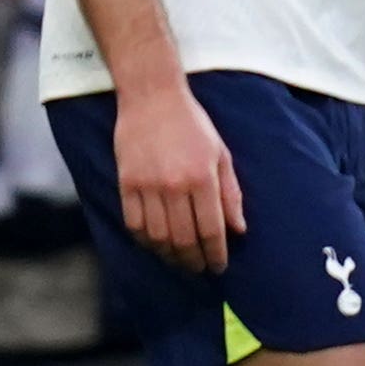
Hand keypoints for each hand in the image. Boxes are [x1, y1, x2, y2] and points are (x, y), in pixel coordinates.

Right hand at [116, 82, 245, 271]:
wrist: (152, 97)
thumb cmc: (192, 124)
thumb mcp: (221, 154)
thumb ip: (230, 193)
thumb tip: (238, 230)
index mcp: (203, 178)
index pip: (211, 230)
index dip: (216, 255)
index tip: (218, 266)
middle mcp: (174, 185)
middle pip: (183, 239)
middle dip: (193, 261)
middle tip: (198, 268)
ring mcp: (147, 184)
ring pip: (157, 236)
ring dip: (168, 255)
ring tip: (177, 260)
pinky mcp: (126, 182)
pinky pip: (133, 222)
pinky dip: (143, 240)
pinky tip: (153, 243)